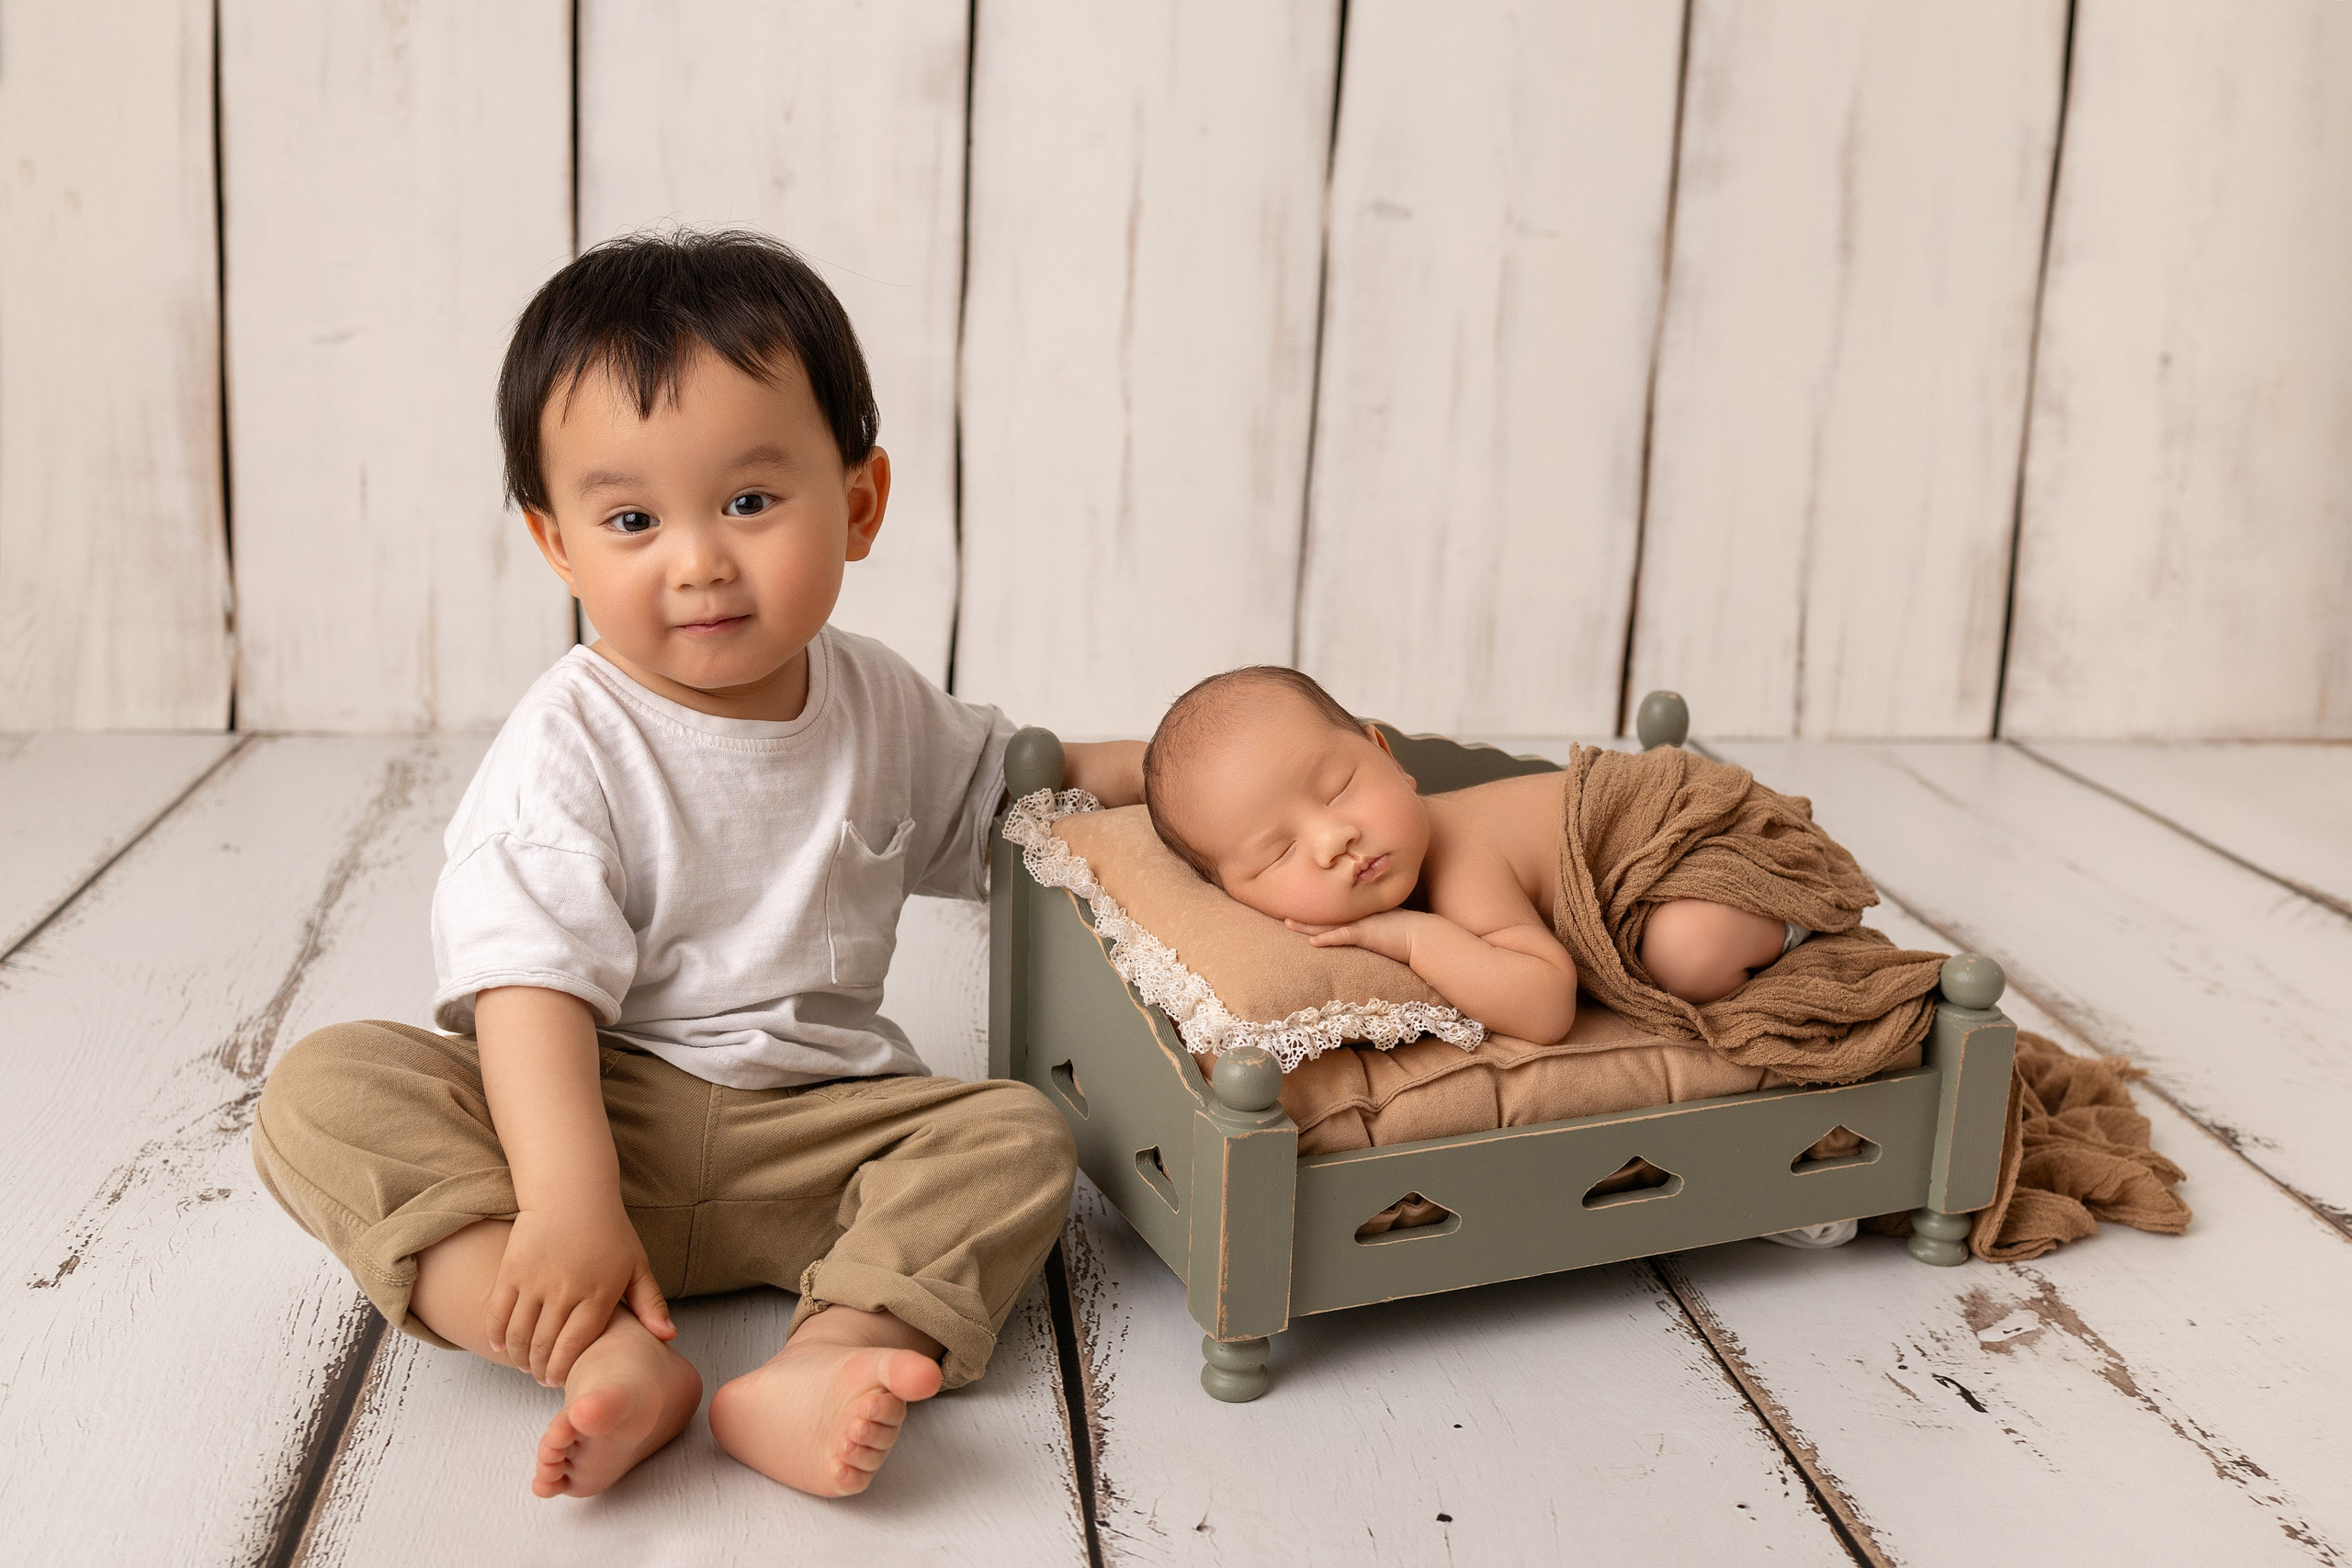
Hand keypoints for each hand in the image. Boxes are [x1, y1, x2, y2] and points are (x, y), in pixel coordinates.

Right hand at [487, 1203, 674, 1386]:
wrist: (572, 1193)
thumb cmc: (609, 1231)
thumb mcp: (637, 1265)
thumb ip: (651, 1304)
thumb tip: (668, 1337)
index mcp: (599, 1294)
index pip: (575, 1347)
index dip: (562, 1369)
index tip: (559, 1380)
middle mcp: (566, 1290)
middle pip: (544, 1346)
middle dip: (540, 1370)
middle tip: (541, 1378)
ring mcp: (536, 1281)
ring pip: (519, 1335)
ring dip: (519, 1357)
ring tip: (525, 1364)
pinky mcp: (511, 1270)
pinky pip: (498, 1313)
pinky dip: (497, 1335)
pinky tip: (501, 1345)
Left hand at [1285, 910, 1423, 964]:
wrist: (1422, 935)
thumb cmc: (1407, 930)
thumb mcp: (1386, 921)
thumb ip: (1372, 919)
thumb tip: (1366, 922)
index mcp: (1359, 912)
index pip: (1331, 908)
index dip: (1314, 908)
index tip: (1298, 904)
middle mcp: (1356, 915)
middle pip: (1323, 913)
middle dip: (1303, 912)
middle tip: (1281, 910)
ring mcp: (1360, 923)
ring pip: (1327, 924)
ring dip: (1306, 925)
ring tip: (1287, 922)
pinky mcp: (1365, 934)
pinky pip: (1341, 936)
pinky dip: (1326, 939)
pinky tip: (1311, 942)